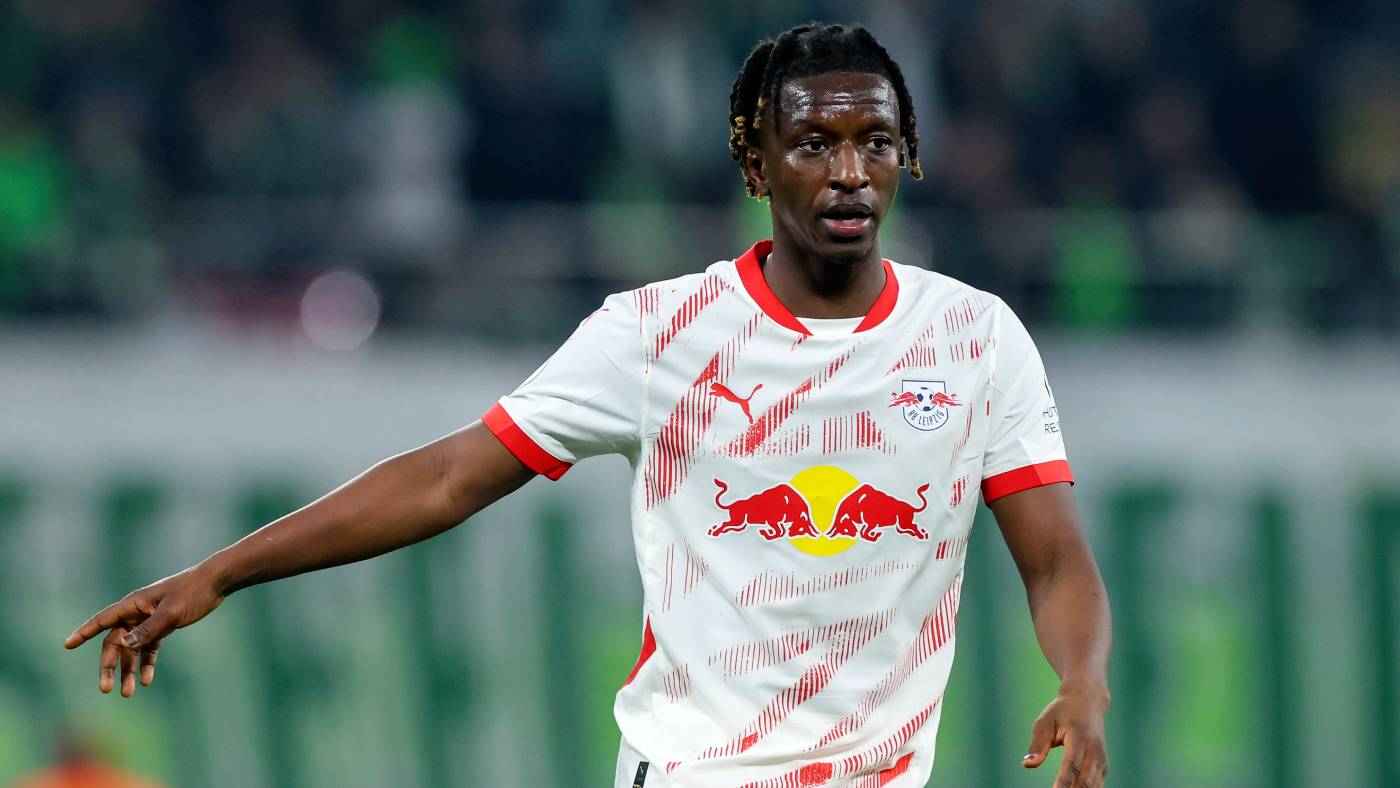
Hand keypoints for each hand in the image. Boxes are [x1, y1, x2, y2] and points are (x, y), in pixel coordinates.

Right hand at [63, 566, 225, 697]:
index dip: (84, 632)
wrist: (214, 584)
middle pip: (115, 642)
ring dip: (128, 670)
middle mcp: (137, 613)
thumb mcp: (170, 613)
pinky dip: (147, 663)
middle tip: (105, 688)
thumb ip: (147, 630)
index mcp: (133, 604)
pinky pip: (149, 648)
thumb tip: (123, 645)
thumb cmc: (191, 593)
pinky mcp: (162, 627)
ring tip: (128, 693)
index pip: (102, 620)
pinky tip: (147, 680)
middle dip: (108, 666)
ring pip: (131, 649)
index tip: (67, 645)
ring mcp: (148, 620)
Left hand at [1022, 682, 1108, 786]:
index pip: (1072, 765)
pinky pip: (1097, 784)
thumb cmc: (1062, 711)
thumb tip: (1027, 763)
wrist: (1087, 700)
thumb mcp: (1045, 721)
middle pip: (1085, 780)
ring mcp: (1101, 758)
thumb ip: (1038, 743)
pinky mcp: (1103, 764)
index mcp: (1079, 737)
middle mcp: (1094, 750)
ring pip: (1093, 785)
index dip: (1064, 782)